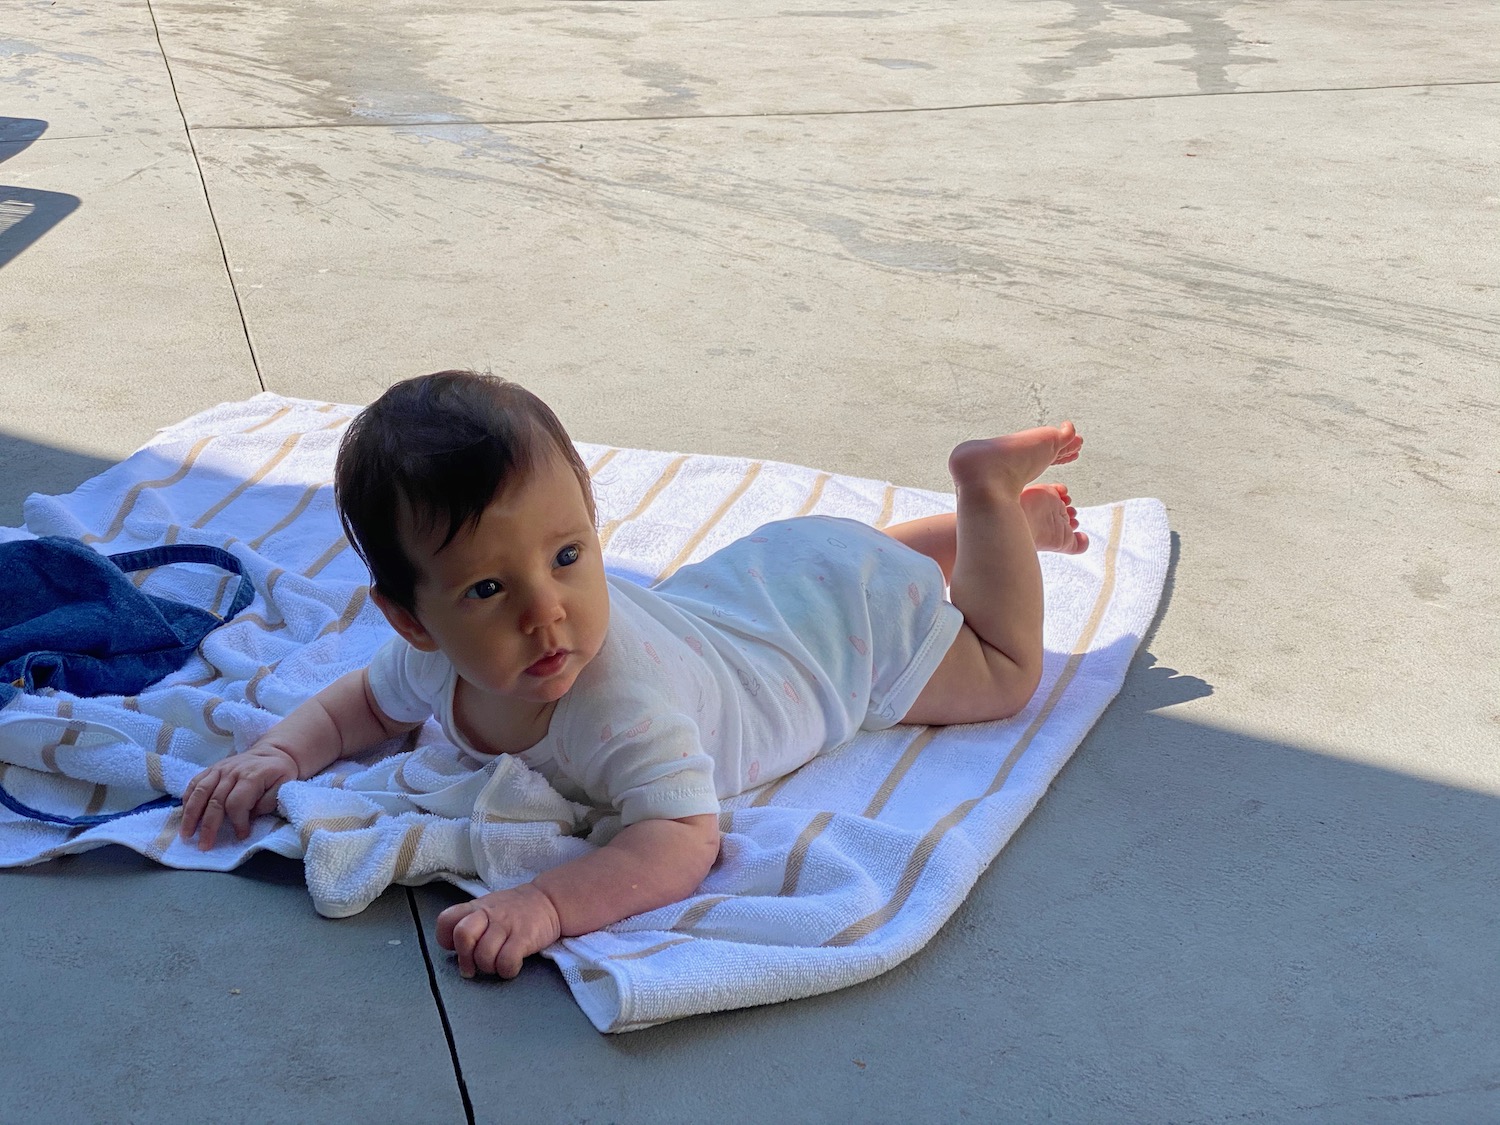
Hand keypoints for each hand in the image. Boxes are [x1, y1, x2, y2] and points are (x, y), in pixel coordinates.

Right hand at [179, 744, 298, 849]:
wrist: (273, 752)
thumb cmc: (279, 773)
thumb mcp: (285, 786)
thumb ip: (268, 802)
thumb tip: (249, 816)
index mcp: (252, 776)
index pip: (237, 803)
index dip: (238, 822)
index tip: (241, 835)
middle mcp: (233, 772)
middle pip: (215, 801)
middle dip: (208, 826)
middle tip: (204, 845)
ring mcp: (220, 769)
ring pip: (200, 792)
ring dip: (191, 815)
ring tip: (186, 834)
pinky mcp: (212, 768)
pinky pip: (195, 783)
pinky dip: (187, 799)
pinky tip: (184, 814)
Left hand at [436, 884, 562, 978]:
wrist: (549, 900)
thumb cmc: (514, 910)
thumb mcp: (488, 908)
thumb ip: (470, 923)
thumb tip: (456, 950)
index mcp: (476, 907)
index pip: (446, 920)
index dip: (445, 939)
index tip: (456, 948)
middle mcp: (489, 914)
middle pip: (463, 935)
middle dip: (465, 958)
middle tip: (472, 967)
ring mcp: (506, 925)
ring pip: (484, 955)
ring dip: (488, 967)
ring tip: (496, 964)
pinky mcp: (524, 937)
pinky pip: (506, 962)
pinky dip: (506, 971)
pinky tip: (511, 966)